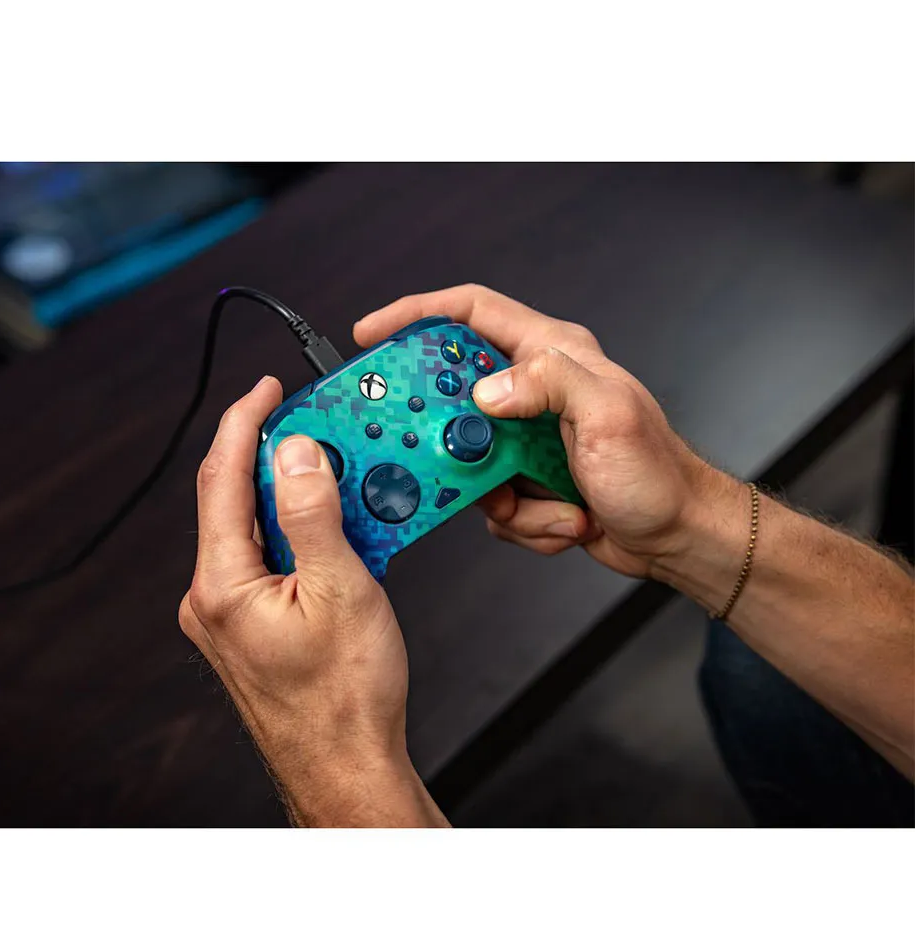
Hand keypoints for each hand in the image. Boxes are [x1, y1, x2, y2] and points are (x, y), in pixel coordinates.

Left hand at [178, 376, 446, 826]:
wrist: (345, 768)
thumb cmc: (343, 699)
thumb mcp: (341, 591)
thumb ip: (314, 515)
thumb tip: (297, 454)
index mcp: (223, 586)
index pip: (222, 480)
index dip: (244, 424)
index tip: (266, 389)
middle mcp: (214, 599)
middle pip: (237, 501)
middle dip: (280, 460)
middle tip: (322, 431)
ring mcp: (230, 616)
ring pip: (258, 531)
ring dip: (298, 501)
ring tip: (345, 487)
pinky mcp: (251, 627)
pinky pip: (271, 561)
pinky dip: (302, 536)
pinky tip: (340, 535)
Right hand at [355, 284, 722, 578]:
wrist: (677, 536)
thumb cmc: (658, 474)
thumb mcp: (608, 416)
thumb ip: (548, 383)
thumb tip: (487, 390)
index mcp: (553, 356)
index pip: (471, 313)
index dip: (417, 315)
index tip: (374, 334)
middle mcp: (535, 392)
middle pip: (455, 396)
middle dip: (450, 438)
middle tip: (448, 458)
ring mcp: (527, 440)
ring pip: (469, 460)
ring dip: (501, 497)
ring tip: (548, 504)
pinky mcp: (525, 481)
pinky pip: (492, 502)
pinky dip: (525, 523)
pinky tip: (566, 520)